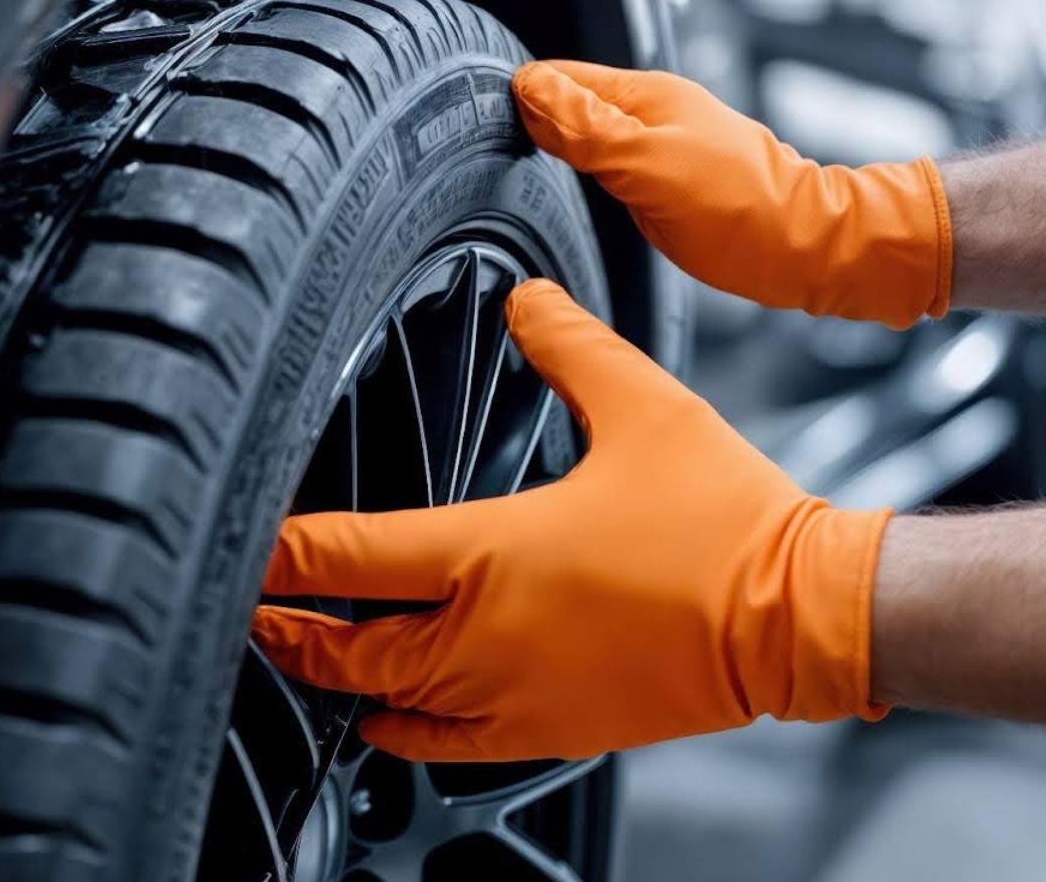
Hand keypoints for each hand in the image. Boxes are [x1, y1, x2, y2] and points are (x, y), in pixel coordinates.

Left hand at [250, 280, 889, 761]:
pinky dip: (399, 734)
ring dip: (334, 679)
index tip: (245, 548)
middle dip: (286, 630)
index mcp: (492, 552)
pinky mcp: (550, 729)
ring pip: (388, 701)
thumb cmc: (727, 520)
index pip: (349, 555)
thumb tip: (527, 299)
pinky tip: (381, 723)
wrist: (800, 615)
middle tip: (249, 609)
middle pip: (348, 647)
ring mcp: (514, 693)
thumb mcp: (642, 405)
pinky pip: (446, 746)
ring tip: (298, 656)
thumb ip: (569, 345)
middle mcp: (486, 636)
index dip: (281, 553)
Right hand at [512, 60, 951, 328]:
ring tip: (520, 152)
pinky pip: (614, 159)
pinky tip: (576, 182)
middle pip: (573, 101)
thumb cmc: (735, 210)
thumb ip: (581, 127)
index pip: (560, 77)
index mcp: (644, 95)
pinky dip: (587, 164)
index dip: (522, 95)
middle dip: (535, 113)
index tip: (482, 119)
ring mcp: (664, 144)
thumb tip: (529, 87)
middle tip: (488, 140)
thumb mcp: (643, 164)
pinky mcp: (672, 177)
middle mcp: (653, 112)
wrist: (803, 248)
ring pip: (593, 130)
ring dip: (559, 138)